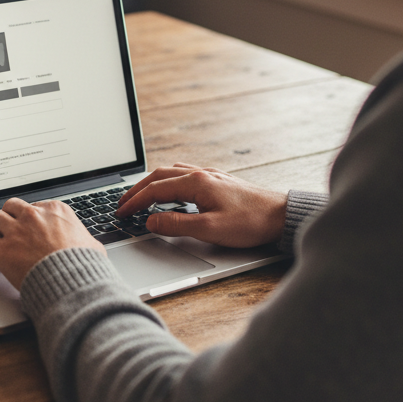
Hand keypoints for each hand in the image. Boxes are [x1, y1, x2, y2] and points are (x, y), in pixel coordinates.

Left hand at [0, 197, 103, 289]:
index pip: (35, 207)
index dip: (29, 218)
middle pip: (12, 206)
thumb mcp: (92, 246)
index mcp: (55, 211)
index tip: (27, 226)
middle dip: (9, 216)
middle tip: (7, 227)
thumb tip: (90, 246)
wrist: (72, 281)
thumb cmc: (84, 266)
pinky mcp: (2, 249)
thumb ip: (85, 240)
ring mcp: (16, 231)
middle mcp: (33, 216)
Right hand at [117, 163, 286, 247]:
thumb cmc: (251, 222)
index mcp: (195, 183)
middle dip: (136, 190)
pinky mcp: (217, 181)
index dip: (134, 202)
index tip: (120, 212)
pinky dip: (167, 181)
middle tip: (121, 204)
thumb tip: (150, 221)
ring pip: (170, 172)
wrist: (282, 215)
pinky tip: (169, 190)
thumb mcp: (210, 229)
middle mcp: (200, 174)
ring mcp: (209, 176)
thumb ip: (177, 225)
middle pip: (158, 176)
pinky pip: (183, 175)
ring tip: (139, 196)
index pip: (154, 190)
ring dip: (150, 183)